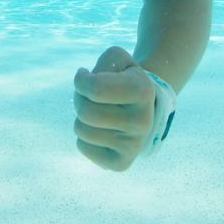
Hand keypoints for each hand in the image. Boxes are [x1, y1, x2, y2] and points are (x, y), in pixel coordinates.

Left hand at [71, 45, 157, 171]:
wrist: (144, 109)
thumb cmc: (124, 80)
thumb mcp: (119, 60)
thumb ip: (104, 62)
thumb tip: (86, 82)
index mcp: (142, 91)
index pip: (94, 88)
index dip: (81, 80)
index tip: (84, 76)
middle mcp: (142, 121)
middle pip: (85, 112)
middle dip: (79, 99)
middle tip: (90, 95)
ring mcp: (133, 145)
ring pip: (81, 130)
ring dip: (82, 118)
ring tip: (97, 112)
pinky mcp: (121, 163)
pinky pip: (83, 147)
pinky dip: (85, 136)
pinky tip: (101, 130)